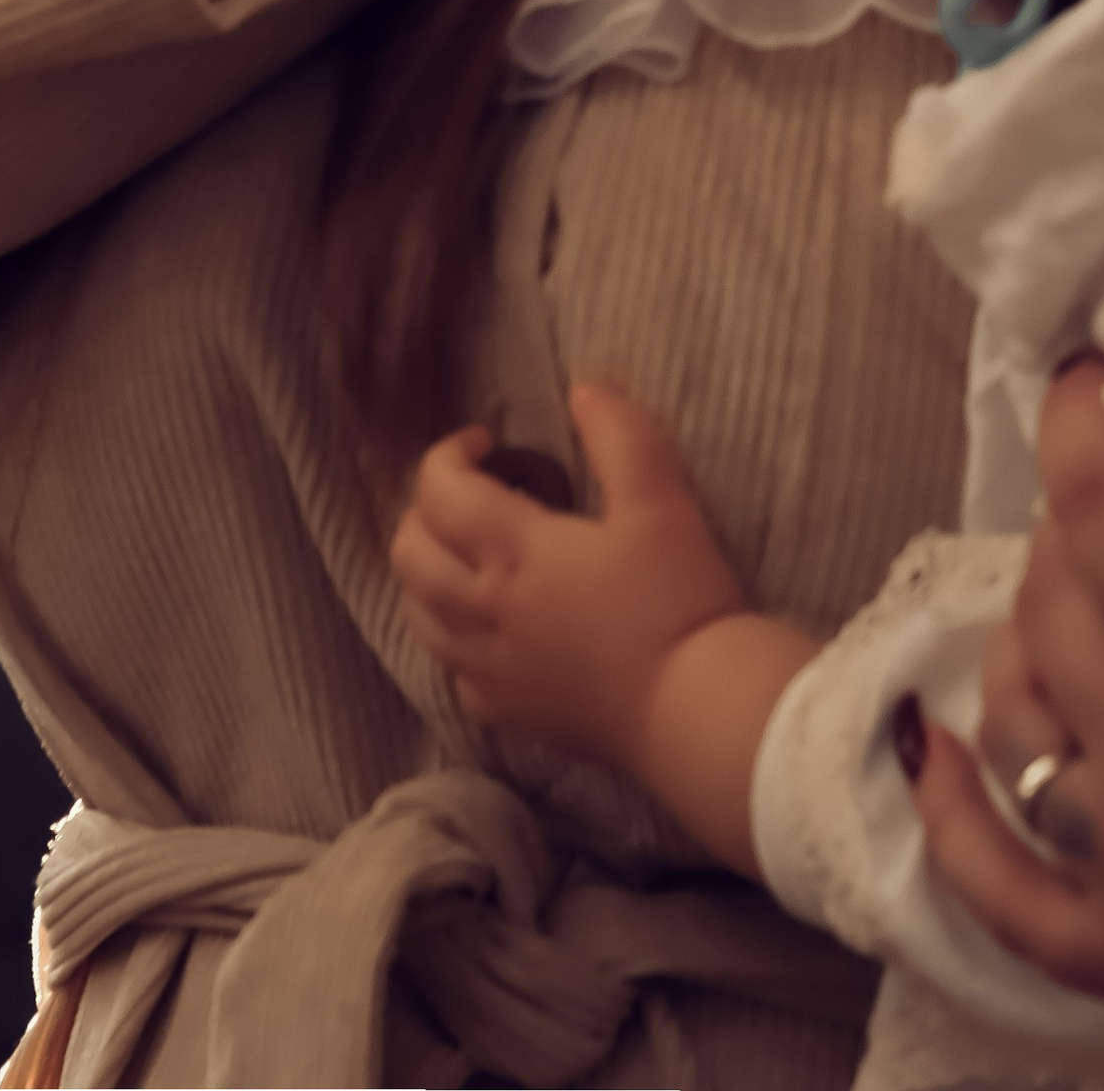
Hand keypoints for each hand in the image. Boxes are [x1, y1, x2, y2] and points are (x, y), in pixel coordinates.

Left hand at [390, 383, 748, 764]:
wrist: (695, 712)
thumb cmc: (678, 601)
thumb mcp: (662, 502)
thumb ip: (621, 435)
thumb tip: (584, 389)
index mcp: (514, 551)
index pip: (439, 490)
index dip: (449, 452)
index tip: (488, 440)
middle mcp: (484, 611)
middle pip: (408, 552)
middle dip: (425, 509)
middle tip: (474, 492)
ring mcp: (488, 669)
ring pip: (416, 614)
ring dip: (428, 572)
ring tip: (473, 554)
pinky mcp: (507, 714)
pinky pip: (450, 671)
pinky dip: (453, 637)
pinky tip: (493, 627)